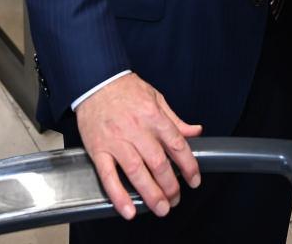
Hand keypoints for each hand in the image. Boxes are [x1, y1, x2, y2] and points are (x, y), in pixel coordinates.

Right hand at [76, 73, 202, 220]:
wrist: (95, 81)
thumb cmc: (126, 90)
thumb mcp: (156, 98)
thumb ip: (175, 120)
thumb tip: (195, 132)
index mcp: (154, 117)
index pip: (177, 145)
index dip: (188, 166)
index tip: (194, 180)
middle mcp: (137, 130)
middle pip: (158, 163)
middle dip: (170, 186)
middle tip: (176, 199)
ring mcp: (116, 141)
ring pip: (136, 172)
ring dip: (150, 194)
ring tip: (161, 208)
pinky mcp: (98, 150)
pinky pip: (108, 176)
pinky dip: (118, 195)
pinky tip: (128, 209)